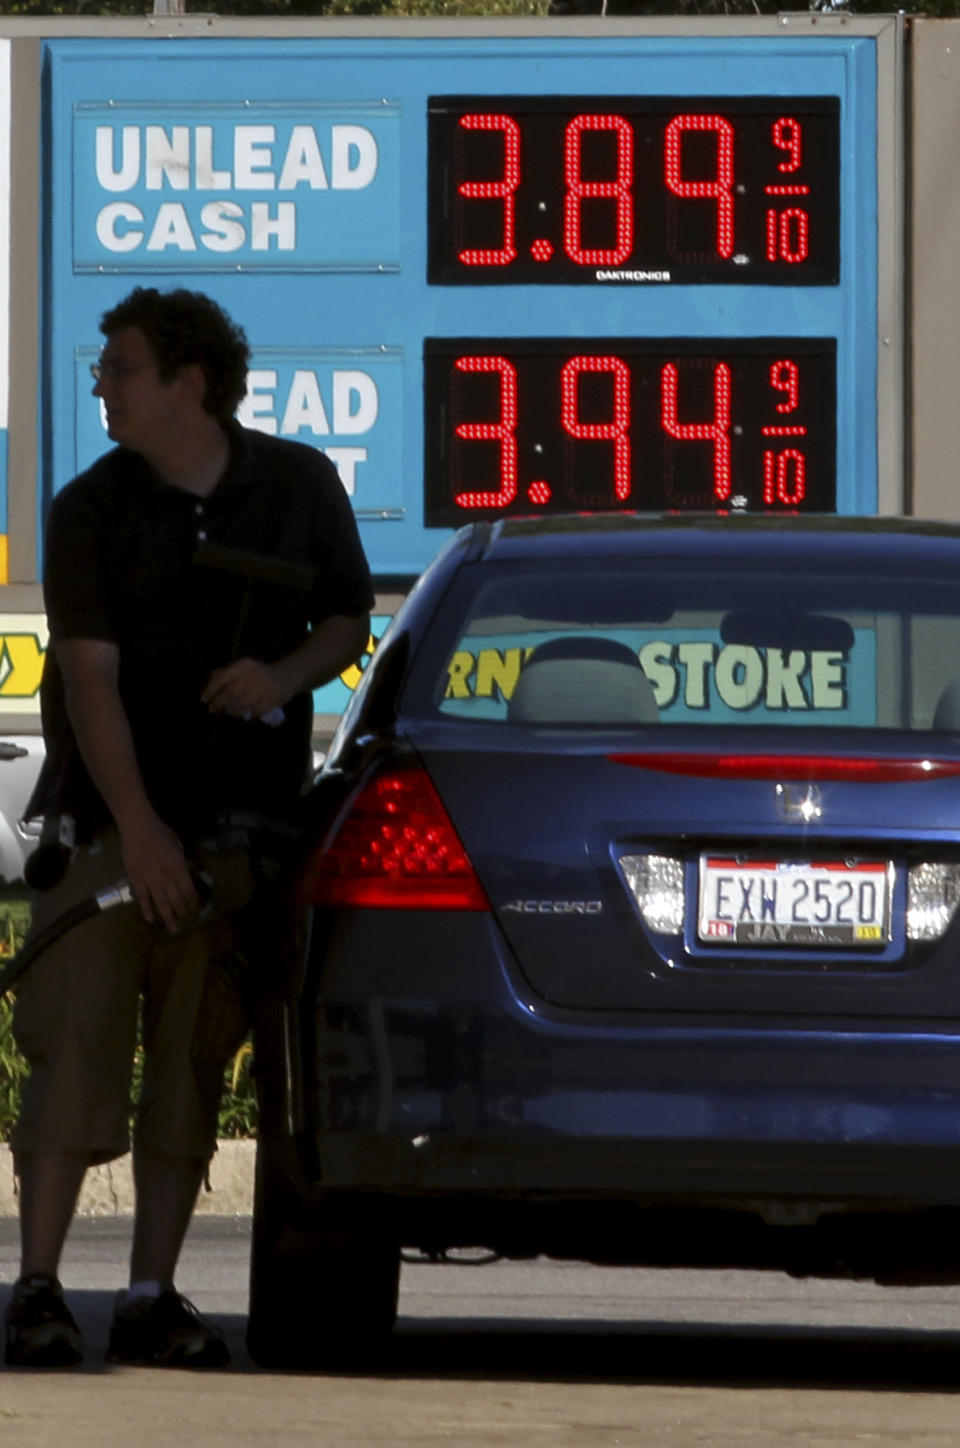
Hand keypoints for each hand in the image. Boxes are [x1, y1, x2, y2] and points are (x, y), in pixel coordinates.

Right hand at [119, 815, 198, 932]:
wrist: (138, 828)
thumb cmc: (160, 833)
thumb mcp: (178, 846)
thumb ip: (181, 862)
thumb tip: (183, 874)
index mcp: (179, 867)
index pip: (188, 890)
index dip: (192, 902)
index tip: (194, 908)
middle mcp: (166, 876)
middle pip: (176, 899)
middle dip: (182, 911)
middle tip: (184, 918)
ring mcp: (150, 879)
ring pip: (161, 902)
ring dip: (168, 916)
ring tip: (173, 928)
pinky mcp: (136, 879)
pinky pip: (142, 898)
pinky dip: (147, 910)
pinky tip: (151, 920)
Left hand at [202, 657, 292, 720]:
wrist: (287, 676)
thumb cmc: (260, 674)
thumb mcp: (243, 669)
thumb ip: (226, 673)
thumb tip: (211, 681)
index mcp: (245, 665)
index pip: (222, 678)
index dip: (211, 690)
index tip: (204, 699)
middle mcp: (254, 674)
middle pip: (230, 693)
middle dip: (218, 703)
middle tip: (212, 710)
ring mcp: (265, 687)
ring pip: (241, 704)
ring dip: (232, 710)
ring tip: (230, 712)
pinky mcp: (273, 698)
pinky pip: (255, 711)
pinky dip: (249, 715)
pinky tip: (247, 714)